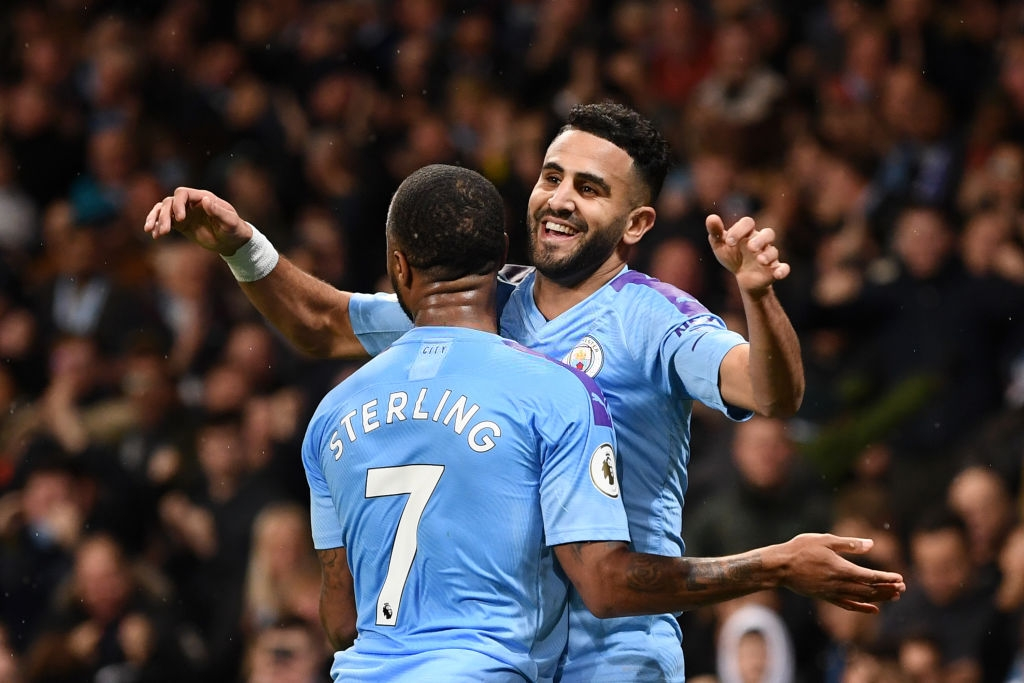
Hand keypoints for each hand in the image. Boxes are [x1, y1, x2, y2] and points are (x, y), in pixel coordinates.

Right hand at [143, 187, 252, 254]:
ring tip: (152, 232)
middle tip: (165, 231)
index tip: (181, 219)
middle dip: (165, 215)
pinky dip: (157, 225)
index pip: (182, 193)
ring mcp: (185, 213)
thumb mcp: (229, 221)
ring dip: (156, 219)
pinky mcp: (181, 224)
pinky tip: (154, 235)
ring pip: (164, 209)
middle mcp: (191, 203)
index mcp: (203, 198)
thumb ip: (218, 211)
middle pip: (170, 202)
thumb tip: (205, 200)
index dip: (178, 204)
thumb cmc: (234, 229)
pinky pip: (165, 221)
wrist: (233, 241)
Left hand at [706, 214, 789, 296]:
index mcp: (748, 233)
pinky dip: (783, 270)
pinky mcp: (774, 270)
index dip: (739, 230)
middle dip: (759, 240)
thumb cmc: (732, 256)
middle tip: (750, 248)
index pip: (748, 223)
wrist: (743, 278)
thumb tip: (711, 217)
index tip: (729, 243)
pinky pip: (783, 268)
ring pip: (773, 251)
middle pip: (768, 233)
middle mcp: (762, 241)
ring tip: (760, 260)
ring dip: (768, 255)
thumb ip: (715, 232)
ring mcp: (769, 255)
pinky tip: (778, 274)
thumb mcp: (720, 245)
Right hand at [773, 533, 904, 613]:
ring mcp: (833, 592)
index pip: (870, 576)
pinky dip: (862, 608)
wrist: (780, 567)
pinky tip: (873, 610)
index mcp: (841, 569)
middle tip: (902, 588)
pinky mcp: (826, 597)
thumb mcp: (825, 540)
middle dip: (887, 589)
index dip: (887, 578)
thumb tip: (871, 544)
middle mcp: (839, 584)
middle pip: (869, 590)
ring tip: (894, 596)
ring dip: (879, 598)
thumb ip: (849, 544)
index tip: (900, 578)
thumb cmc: (801, 549)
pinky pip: (848, 605)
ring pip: (861, 599)